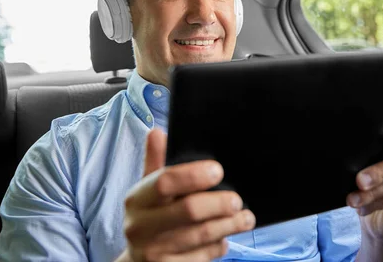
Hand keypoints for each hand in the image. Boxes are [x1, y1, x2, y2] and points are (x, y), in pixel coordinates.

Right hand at [119, 129, 255, 261]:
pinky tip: (225, 238)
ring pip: (201, 235)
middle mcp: (140, 226)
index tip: (218, 170)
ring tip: (245, 218)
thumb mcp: (148, 190)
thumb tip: (158, 132)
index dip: (194, 174)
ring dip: (229, 224)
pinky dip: (219, 246)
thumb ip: (156, 162)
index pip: (165, 181)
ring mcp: (154, 252)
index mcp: (136, 199)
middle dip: (219, 203)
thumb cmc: (150, 217)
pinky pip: (203, 257)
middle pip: (189, 210)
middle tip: (237, 199)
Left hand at [346, 127, 382, 242]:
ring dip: (371, 192)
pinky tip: (362, 207)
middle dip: (379, 170)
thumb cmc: (376, 186)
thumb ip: (373, 157)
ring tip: (354, 198)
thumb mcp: (374, 166)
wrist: (379, 217)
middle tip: (360, 180)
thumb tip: (354, 157)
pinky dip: (374, 204)